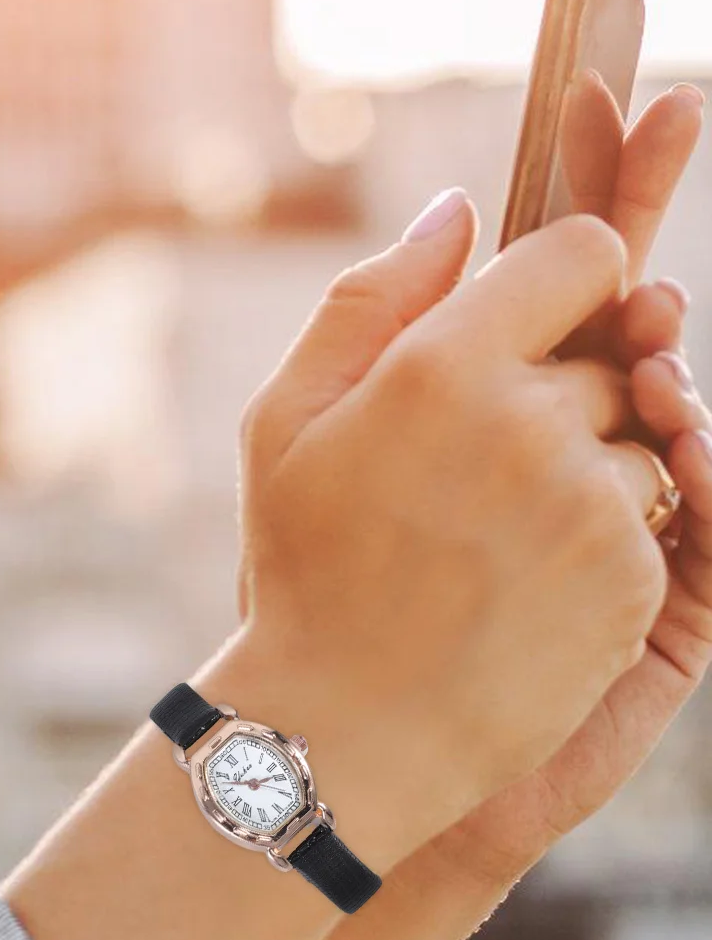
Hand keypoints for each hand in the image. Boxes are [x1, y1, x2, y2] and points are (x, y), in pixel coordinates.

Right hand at [233, 196, 667, 866]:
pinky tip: (523, 577)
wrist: (348, 728)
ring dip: (588, 464)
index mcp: (442, 365)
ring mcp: (596, 505)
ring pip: (639, 438)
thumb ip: (370, 298)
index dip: (571, 270)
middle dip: (563, 384)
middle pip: (615, 352)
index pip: (587, 252)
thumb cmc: (304, 565)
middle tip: (477, 455)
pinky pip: (656, 517)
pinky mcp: (638, 580)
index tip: (543, 304)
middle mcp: (534, 422)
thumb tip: (457, 211)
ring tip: (492, 531)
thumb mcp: (284, 419)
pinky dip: (606, 535)